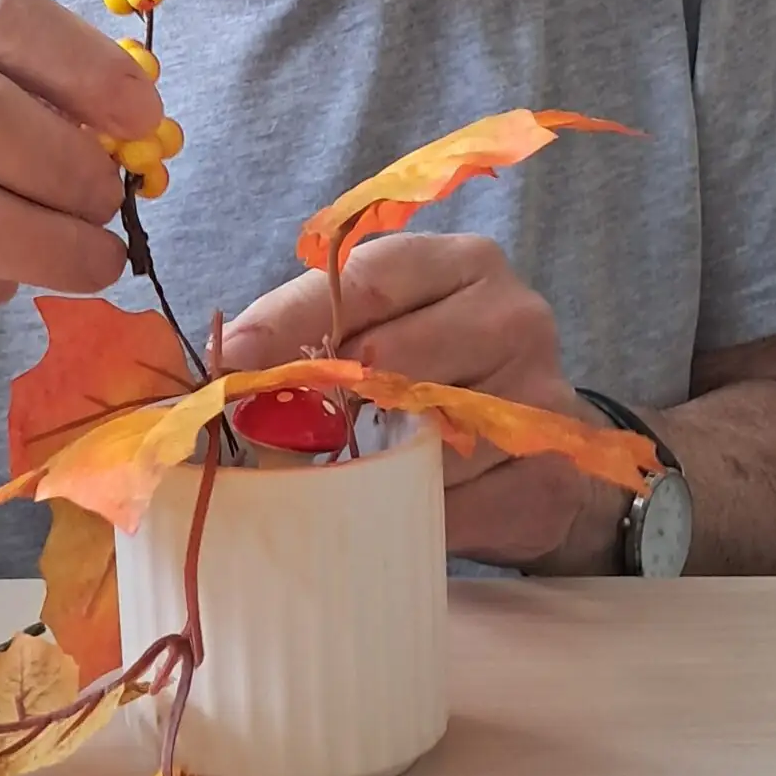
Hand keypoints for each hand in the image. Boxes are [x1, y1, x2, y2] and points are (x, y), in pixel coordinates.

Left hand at [218, 232, 626, 568]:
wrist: (531, 457)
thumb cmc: (433, 377)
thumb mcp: (378, 330)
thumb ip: (310, 332)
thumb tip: (226, 363)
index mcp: (463, 263)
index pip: (366, 279)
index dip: (289, 321)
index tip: (231, 363)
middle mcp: (513, 316)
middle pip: (389, 359)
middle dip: (319, 404)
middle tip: (270, 436)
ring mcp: (540, 397)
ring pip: (418, 439)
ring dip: (362, 469)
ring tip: (334, 476)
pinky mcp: (549, 474)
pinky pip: (451, 503)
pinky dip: (406, 512)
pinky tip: (392, 510)